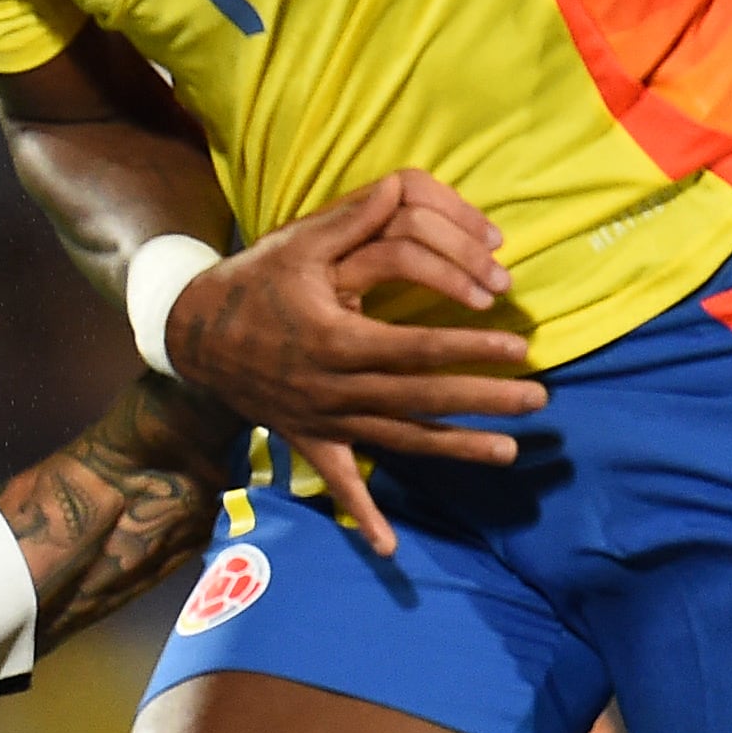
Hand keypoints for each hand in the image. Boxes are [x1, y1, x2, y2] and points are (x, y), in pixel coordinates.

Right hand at [158, 171, 545, 558]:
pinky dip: (361, 516)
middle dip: (483, 398)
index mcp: (335, 341)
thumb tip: (399, 184)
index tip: (517, 348)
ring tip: (510, 450)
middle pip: (421, 397)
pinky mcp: (309, 439)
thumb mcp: (297, 246)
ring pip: (399, 439)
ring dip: (456, 447)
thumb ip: (353, 220)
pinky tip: (389, 548)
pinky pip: (338, 481)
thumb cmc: (252, 284)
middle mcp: (332, 388)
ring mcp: (322, 420)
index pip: (417, 348)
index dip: (470, 349)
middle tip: (537, 398)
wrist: (193, 335)